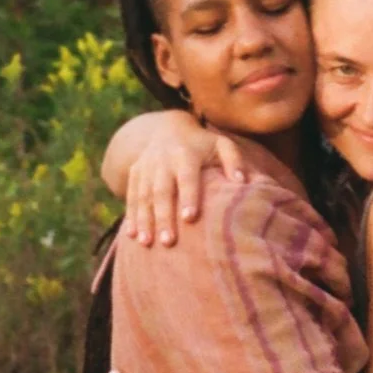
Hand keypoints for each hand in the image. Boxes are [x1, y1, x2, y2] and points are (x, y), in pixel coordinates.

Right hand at [124, 113, 237, 246]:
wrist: (168, 129)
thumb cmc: (203, 145)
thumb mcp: (221, 145)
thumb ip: (234, 161)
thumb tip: (242, 182)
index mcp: (186, 154)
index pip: (187, 177)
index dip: (188, 196)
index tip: (190, 218)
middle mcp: (162, 160)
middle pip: (161, 190)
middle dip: (163, 216)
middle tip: (168, 242)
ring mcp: (146, 167)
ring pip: (143, 195)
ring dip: (144, 220)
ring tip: (146, 243)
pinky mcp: (134, 173)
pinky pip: (130, 195)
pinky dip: (130, 215)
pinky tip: (130, 235)